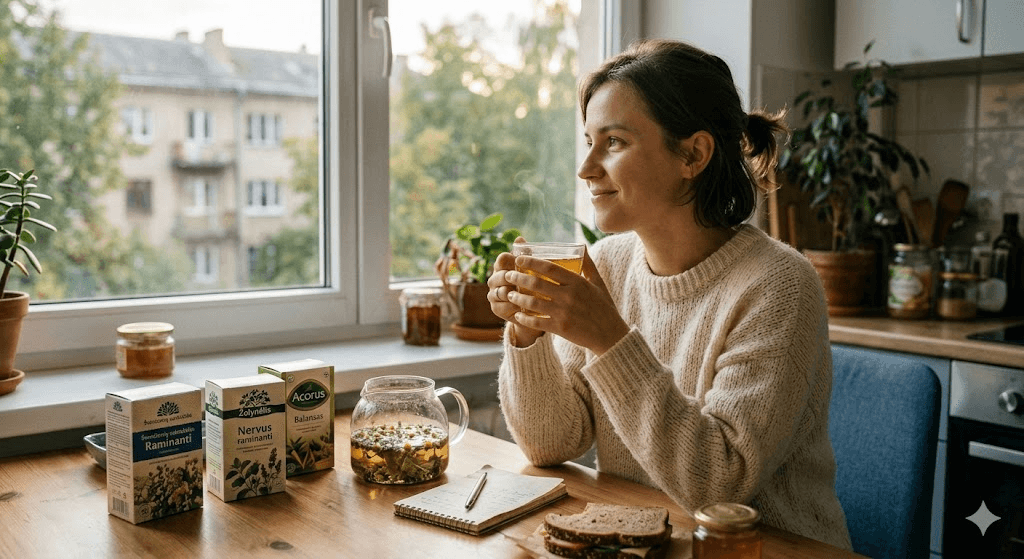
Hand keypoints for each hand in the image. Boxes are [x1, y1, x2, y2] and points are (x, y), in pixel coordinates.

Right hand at [487, 238, 543, 346]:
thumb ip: (526, 255)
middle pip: (501, 275)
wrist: (530, 310)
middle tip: (530, 281)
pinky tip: (526, 306)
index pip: (502, 258)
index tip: (526, 264)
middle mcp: (494, 280)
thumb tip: (519, 238)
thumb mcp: (530, 269)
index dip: (514, 260)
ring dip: (515, 293)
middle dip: (515, 278)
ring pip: (501, 291)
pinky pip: (504, 306)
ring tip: (529, 295)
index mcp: (502, 267)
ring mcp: (493, 295)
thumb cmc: (531, 285)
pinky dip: (515, 306)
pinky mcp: (496, 308)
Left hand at [502, 247, 629, 354]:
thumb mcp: (598, 283)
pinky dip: (524, 318)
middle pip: (536, 283)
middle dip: (518, 277)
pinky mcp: (561, 328)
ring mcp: (564, 313)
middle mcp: (569, 296)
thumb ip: (588, 264)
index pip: (548, 267)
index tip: (519, 259)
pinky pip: (537, 322)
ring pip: (533, 303)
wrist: (610, 335)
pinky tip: (517, 314)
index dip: (530, 261)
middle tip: (507, 274)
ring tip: (509, 293)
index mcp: (577, 282)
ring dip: (518, 297)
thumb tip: (581, 245)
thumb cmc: (604, 307)